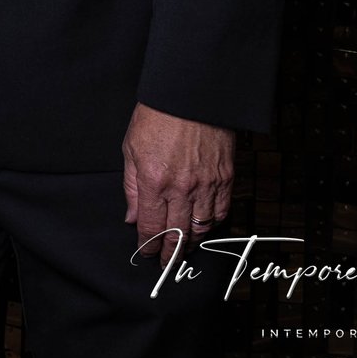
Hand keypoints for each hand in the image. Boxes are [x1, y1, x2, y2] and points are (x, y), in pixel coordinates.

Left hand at [122, 102, 234, 264]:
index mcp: (155, 182)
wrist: (190, 95)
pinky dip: (212, 223)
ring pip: (201, 228)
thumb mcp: (131, 149)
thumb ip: (132, 188)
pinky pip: (220, 211)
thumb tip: (132, 217)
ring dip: (191, 242)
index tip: (147, 254)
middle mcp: (182, 188)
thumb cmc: (156, 117)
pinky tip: (203, 226)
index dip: (148, 246)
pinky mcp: (225, 177)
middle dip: (170, 253)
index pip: (152, 228)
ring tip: (184, 248)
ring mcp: (206, 184)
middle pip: (177, 235)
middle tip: (166, 263)